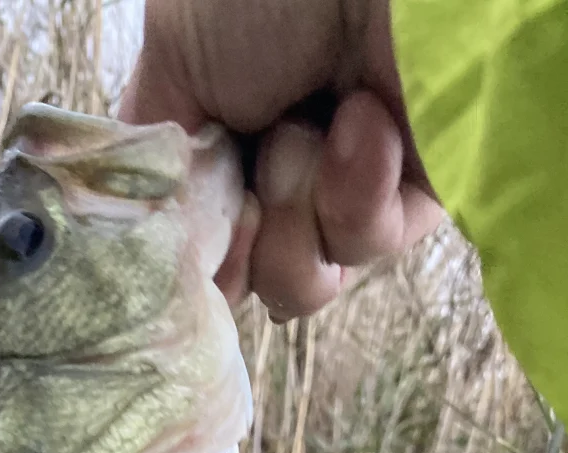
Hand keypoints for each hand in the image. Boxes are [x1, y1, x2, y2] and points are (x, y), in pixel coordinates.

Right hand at [119, 0, 444, 318]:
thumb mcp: (172, 58)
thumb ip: (154, 159)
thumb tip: (155, 244)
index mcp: (221, 135)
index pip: (191, 245)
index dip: (183, 257)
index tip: (182, 228)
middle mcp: (279, 169)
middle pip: (240, 280)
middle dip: (238, 242)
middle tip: (247, 179)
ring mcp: (347, 188)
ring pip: (299, 280)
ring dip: (294, 207)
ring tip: (309, 126)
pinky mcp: (413, 196)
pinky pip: (365, 246)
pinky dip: (356, 192)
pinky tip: (362, 121)